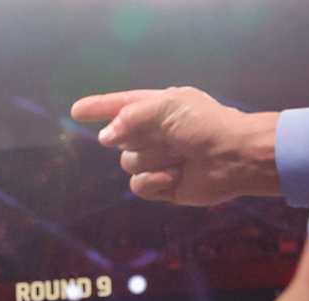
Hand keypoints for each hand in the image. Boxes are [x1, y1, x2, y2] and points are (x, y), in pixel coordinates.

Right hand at [69, 86, 279, 204]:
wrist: (231, 158)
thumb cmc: (203, 125)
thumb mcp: (164, 107)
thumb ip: (128, 117)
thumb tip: (105, 138)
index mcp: (157, 108)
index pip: (120, 106)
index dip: (98, 108)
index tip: (76, 111)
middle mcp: (154, 133)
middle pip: (119, 139)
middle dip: (138, 138)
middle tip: (170, 137)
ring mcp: (158, 160)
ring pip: (128, 163)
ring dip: (152, 160)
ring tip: (179, 157)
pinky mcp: (163, 186)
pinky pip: (139, 186)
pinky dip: (156, 182)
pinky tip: (176, 177)